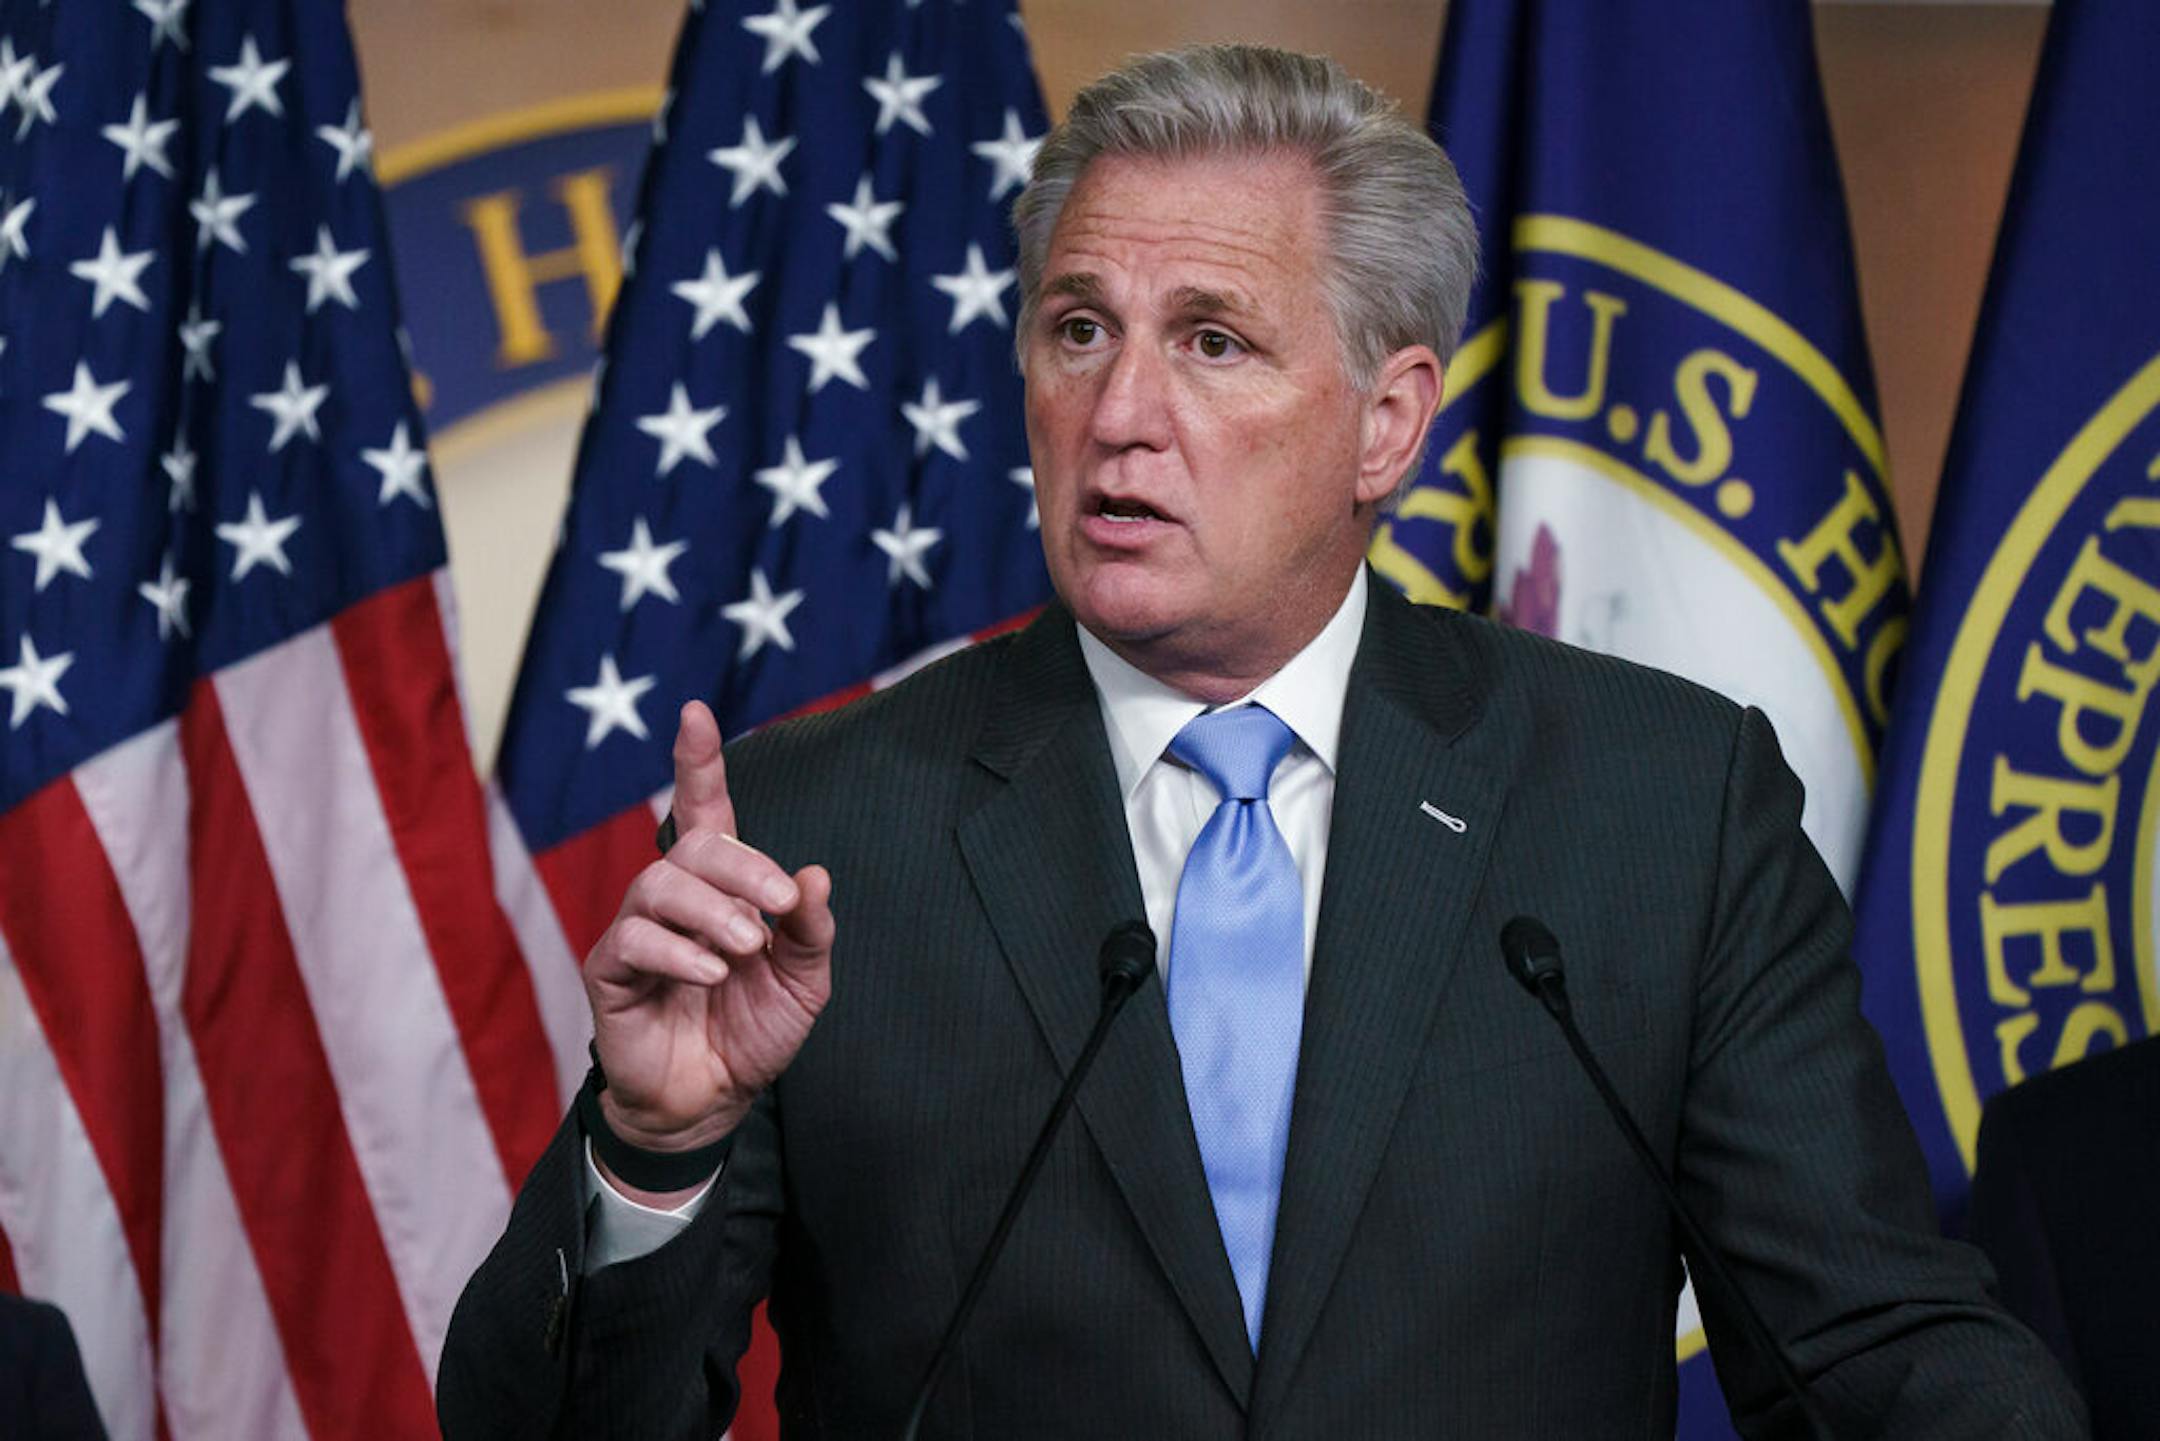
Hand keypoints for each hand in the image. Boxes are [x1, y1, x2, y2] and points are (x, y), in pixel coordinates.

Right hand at [582, 701, 833, 1160]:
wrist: (713, 1101)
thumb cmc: (752, 1030)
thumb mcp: (803, 980)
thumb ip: (810, 928)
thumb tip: (813, 875)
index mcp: (721, 888)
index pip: (704, 811)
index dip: (699, 761)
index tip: (696, 712)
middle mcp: (674, 898)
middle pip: (693, 845)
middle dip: (741, 865)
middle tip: (776, 907)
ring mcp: (637, 931)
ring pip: (660, 884)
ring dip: (713, 911)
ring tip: (743, 950)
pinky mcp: (610, 972)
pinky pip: (633, 939)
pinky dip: (678, 952)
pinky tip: (709, 976)